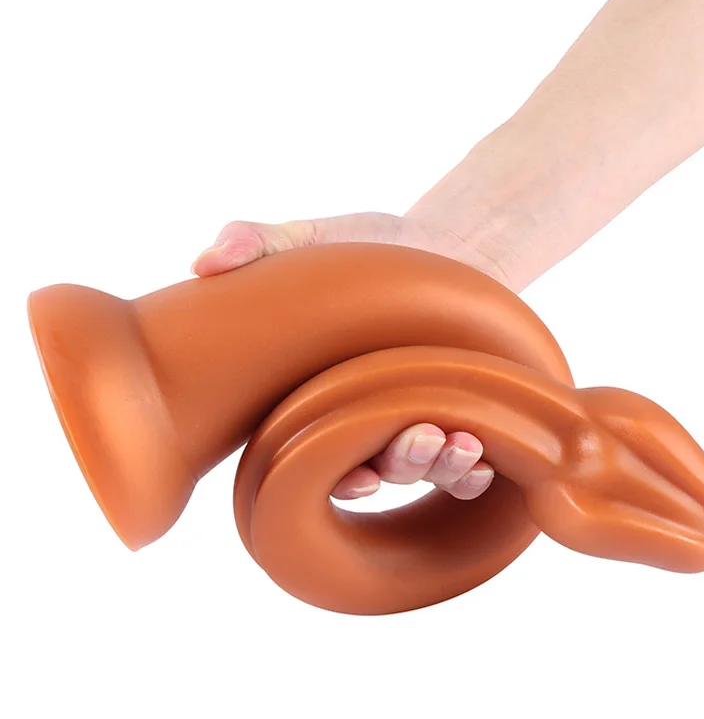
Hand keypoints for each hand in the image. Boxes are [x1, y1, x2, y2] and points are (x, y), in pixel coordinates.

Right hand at [191, 212, 507, 500]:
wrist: (444, 241)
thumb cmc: (369, 247)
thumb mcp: (314, 238)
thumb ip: (260, 243)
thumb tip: (203, 262)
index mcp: (322, 392)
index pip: (318, 452)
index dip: (337, 476)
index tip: (358, 480)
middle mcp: (368, 415)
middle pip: (381, 465)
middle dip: (401, 461)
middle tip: (423, 438)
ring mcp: (416, 417)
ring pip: (426, 468)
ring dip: (444, 465)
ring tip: (462, 442)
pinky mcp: (461, 411)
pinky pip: (468, 463)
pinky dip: (474, 471)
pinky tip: (484, 459)